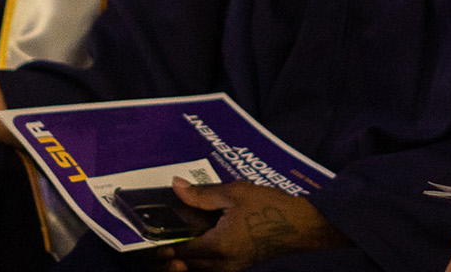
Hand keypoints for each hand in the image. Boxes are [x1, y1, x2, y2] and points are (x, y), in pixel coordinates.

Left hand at [144, 178, 348, 271]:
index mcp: (216, 248)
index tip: (147, 233)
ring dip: (182, 258)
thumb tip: (175, 187)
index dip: (159, 244)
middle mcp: (220, 265)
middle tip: (155, 237)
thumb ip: (202, 194)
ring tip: (174, 238)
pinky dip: (197, 258)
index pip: (176, 253)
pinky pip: (208, 268)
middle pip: (183, 266)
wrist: (303, 226)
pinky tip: (197, 240)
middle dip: (167, 255)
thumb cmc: (271, 207)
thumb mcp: (235, 193)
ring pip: (195, 269)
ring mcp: (229, 268)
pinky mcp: (237, 266)